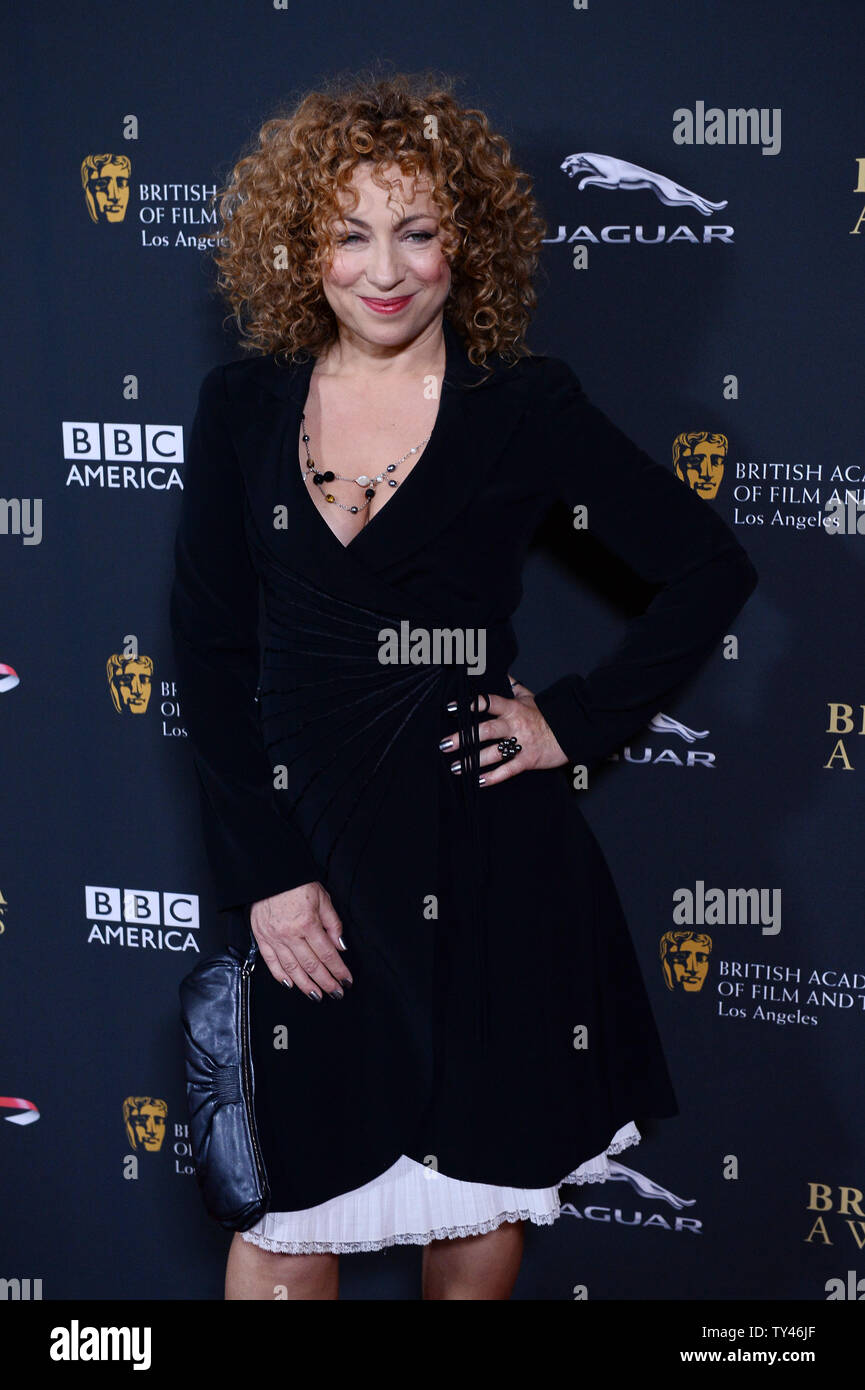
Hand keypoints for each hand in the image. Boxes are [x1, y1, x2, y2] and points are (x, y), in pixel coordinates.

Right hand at [250, 882, 351, 1000]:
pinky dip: (281, 976)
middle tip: (335, 993)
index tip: (346, 980)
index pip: (327, 954)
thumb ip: (333, 924)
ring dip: (306, 985)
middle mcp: (290, 934)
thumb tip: (340, 947)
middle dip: (326, 982)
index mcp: (308, 923)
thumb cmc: (296, 883)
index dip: (338, 970)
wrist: (270, 874)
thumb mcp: (323, 898)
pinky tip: (290, 984)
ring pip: (292, 968)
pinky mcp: (262, 938)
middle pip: (311, 965)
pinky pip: (272, 962)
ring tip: (316, 995)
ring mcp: (274, 938)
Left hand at [440, 674, 567, 786]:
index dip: (469, 704)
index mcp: (513, 708)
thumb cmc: (547, 715)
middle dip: (463, 738)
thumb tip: (501, 673)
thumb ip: (513, 687)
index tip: (451, 708)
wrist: (570, 732)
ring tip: (455, 767)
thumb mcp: (530, 697)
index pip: (488, 703)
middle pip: (485, 730)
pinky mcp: (527, 760)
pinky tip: (478, 780)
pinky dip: (493, 777)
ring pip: (494, 752)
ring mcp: (521, 743)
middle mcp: (514, 725)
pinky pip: (508, 770)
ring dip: (473, 761)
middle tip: (445, 744)